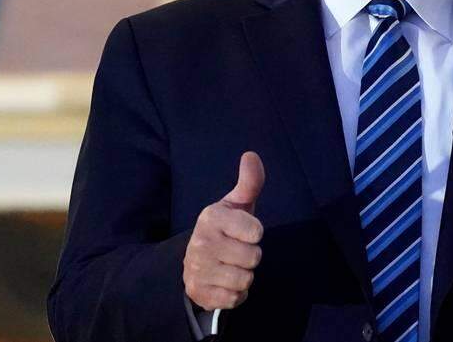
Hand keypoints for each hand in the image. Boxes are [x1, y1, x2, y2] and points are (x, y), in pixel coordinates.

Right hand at [183, 151, 264, 310]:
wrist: (197, 261)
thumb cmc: (227, 229)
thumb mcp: (238, 205)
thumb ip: (249, 182)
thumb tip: (251, 155)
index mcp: (211, 217)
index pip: (256, 232)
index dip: (255, 233)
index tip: (243, 231)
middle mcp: (201, 242)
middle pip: (253, 258)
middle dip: (250, 257)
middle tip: (236, 251)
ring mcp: (197, 269)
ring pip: (245, 279)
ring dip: (244, 276)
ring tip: (231, 266)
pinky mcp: (198, 292)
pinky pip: (235, 298)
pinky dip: (236, 294)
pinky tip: (225, 282)